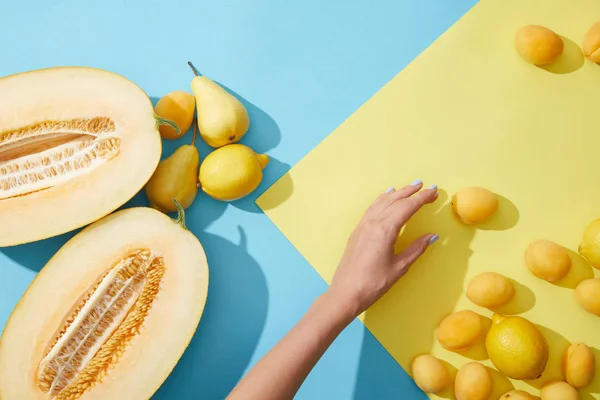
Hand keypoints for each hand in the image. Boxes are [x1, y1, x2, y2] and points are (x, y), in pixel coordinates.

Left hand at [327, 181, 438, 317]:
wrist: (345, 292)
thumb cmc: (374, 283)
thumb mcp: (399, 267)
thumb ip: (416, 249)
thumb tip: (432, 236)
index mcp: (385, 230)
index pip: (407, 207)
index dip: (422, 198)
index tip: (434, 192)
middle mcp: (373, 222)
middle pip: (395, 201)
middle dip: (412, 192)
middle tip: (426, 186)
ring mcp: (363, 225)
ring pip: (382, 202)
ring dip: (397, 193)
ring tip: (410, 187)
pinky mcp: (357, 231)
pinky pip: (372, 208)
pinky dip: (382, 199)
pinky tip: (387, 197)